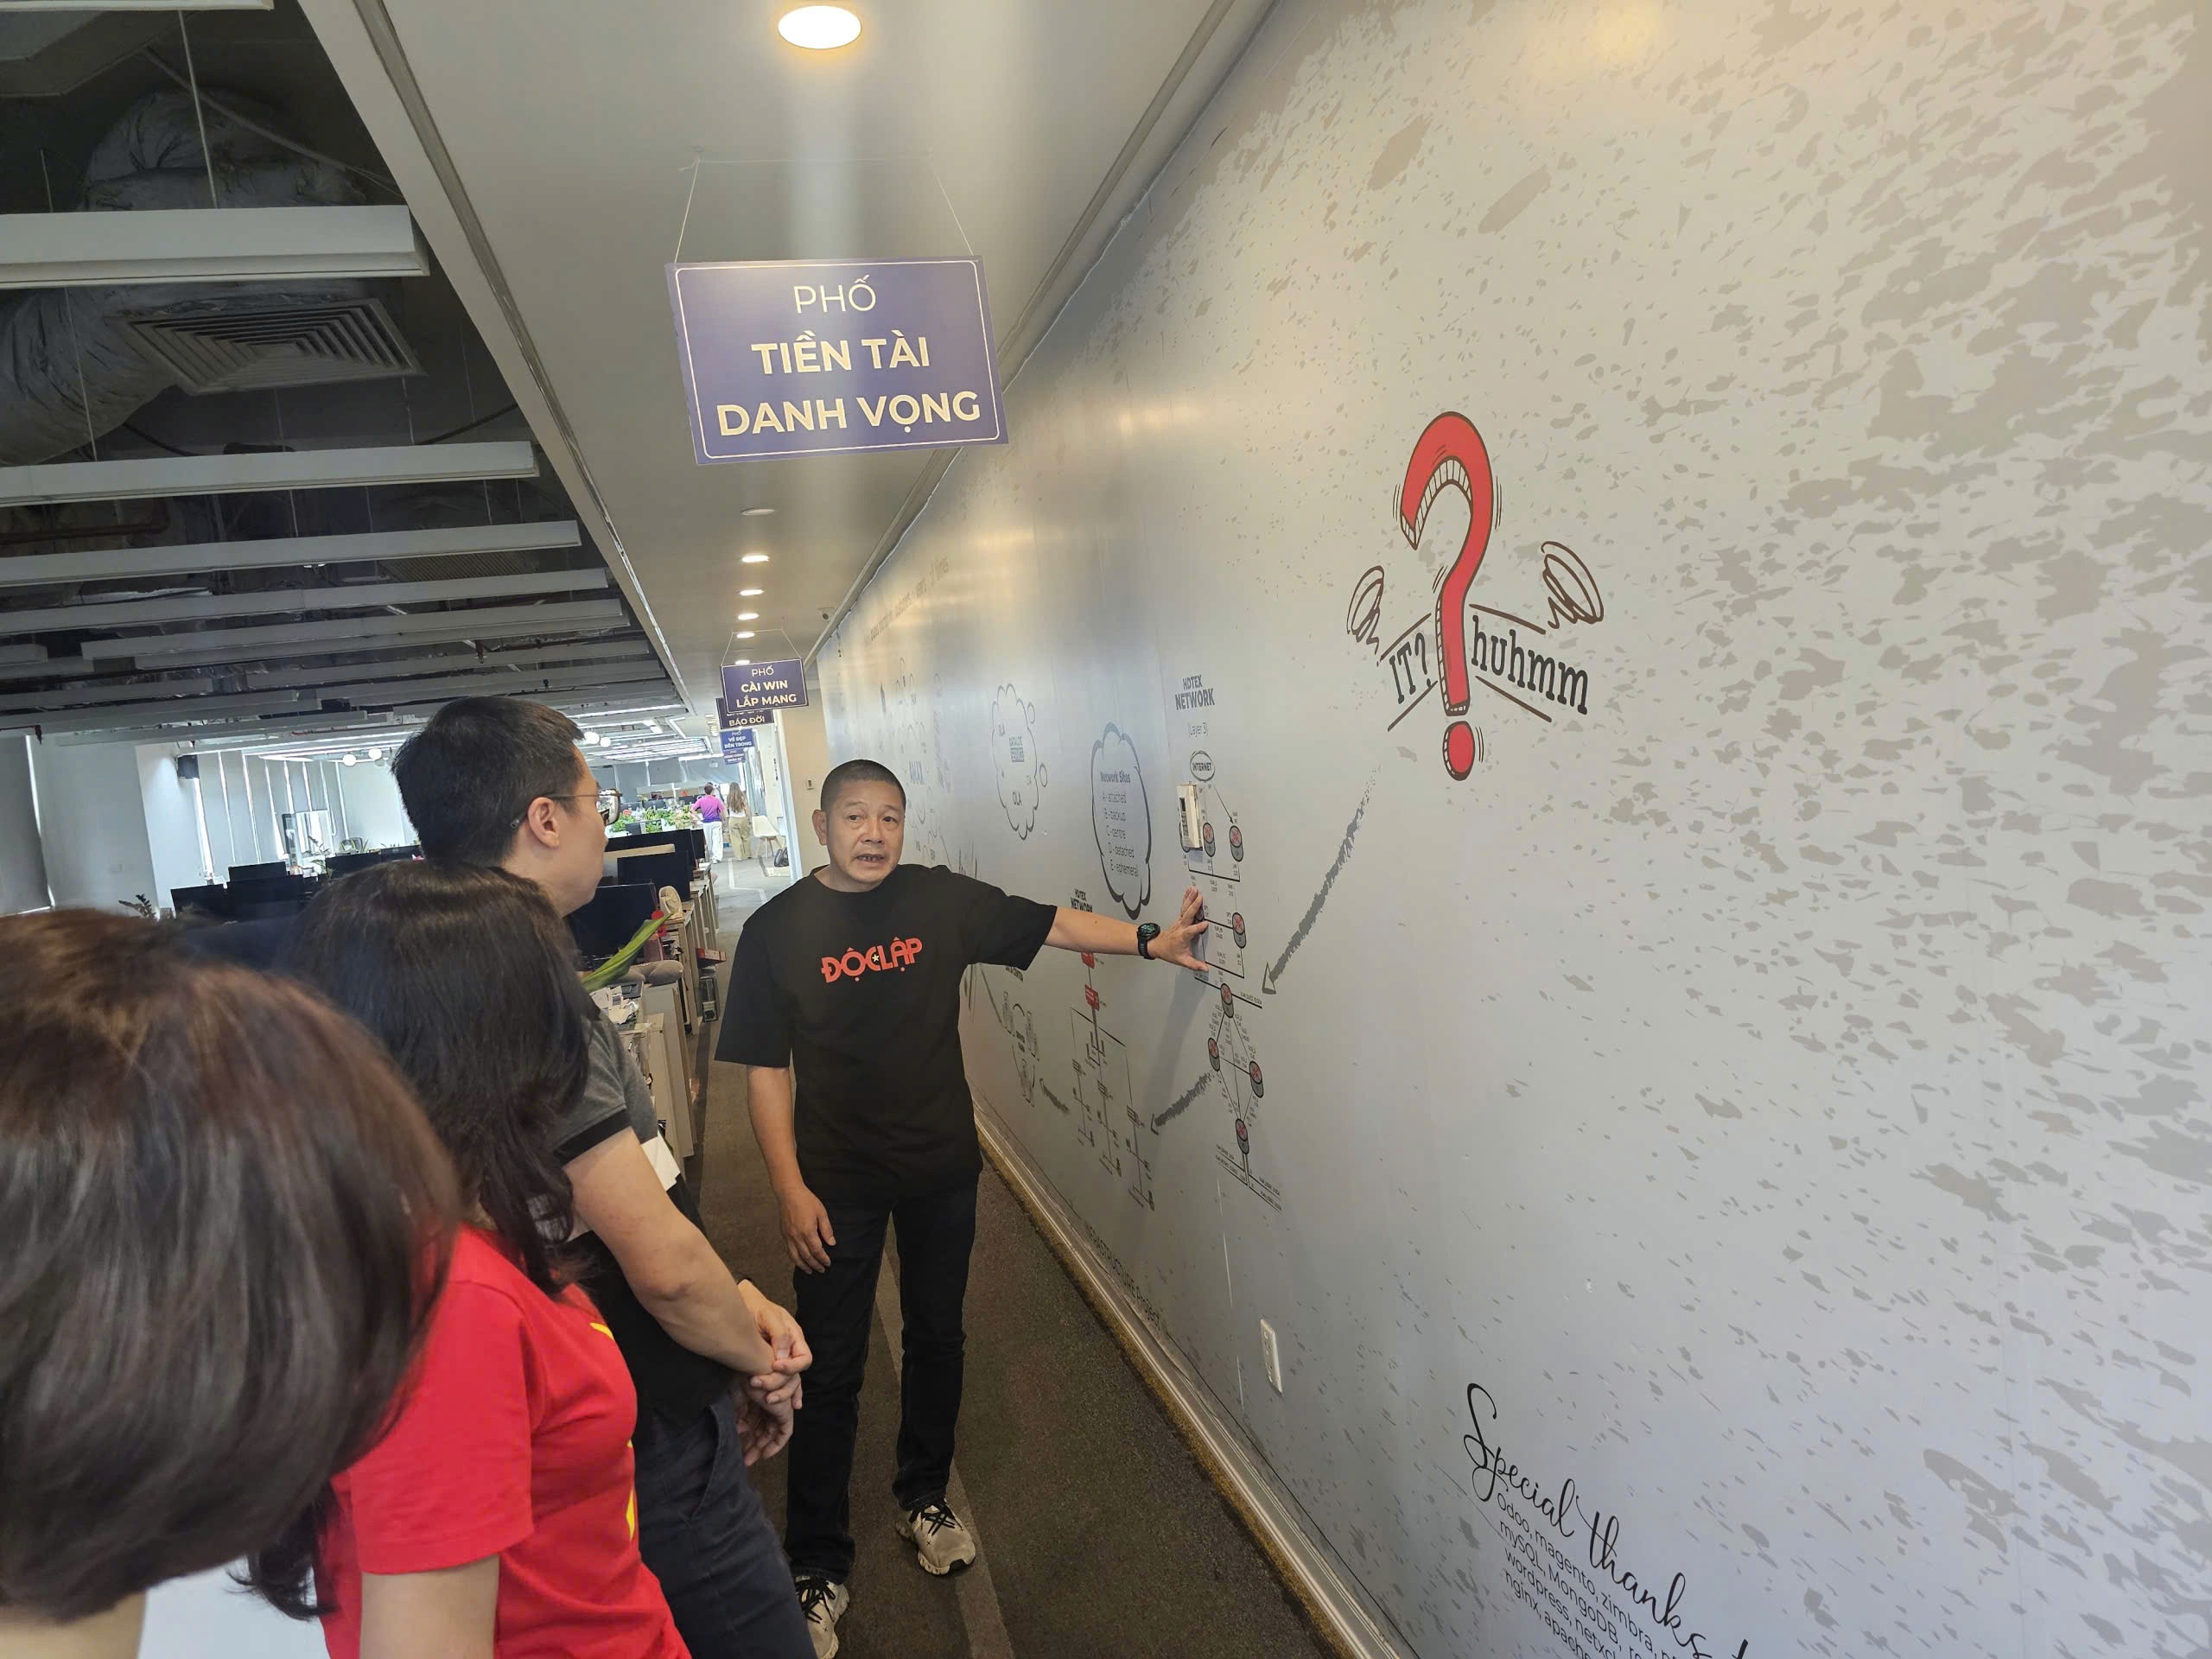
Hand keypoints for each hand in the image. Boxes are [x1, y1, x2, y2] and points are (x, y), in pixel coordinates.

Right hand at [735, 1384, 794, 1465]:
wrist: (752, 1369)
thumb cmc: (743, 1379)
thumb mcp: (737, 1400)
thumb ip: (739, 1414)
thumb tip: (740, 1430)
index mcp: (757, 1399)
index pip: (754, 1422)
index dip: (747, 1436)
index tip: (739, 1449)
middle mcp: (769, 1403)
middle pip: (763, 1429)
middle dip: (753, 1446)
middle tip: (744, 1460)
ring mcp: (778, 1407)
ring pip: (772, 1433)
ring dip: (762, 1448)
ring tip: (749, 1460)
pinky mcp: (785, 1411)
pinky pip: (785, 1432)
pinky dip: (776, 1444)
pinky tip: (765, 1454)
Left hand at [736, 1280, 810, 1403]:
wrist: (743, 1306)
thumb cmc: (756, 1307)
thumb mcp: (768, 1315)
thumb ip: (779, 1334)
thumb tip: (782, 1357)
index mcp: (795, 1338)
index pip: (803, 1360)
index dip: (791, 1367)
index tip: (774, 1366)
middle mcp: (791, 1352)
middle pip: (795, 1376)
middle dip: (778, 1383)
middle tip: (757, 1383)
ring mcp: (783, 1360)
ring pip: (790, 1384)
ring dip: (780, 1394)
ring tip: (766, 1401)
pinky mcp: (771, 1367)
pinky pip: (784, 1384)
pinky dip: (788, 1396)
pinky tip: (791, 1407)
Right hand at [779, 1183, 835, 1272]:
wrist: (789, 1193)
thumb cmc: (807, 1201)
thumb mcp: (821, 1213)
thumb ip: (826, 1229)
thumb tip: (831, 1243)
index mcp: (808, 1231)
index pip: (817, 1250)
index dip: (823, 1258)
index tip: (828, 1263)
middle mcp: (797, 1237)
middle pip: (806, 1256)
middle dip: (815, 1265)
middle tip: (822, 1270)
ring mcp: (789, 1236)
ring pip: (795, 1256)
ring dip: (803, 1266)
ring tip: (810, 1271)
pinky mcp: (784, 1234)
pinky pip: (789, 1250)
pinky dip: (794, 1259)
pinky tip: (798, 1261)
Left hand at [1153, 885, 1209, 971]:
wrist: (1157, 946)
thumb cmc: (1169, 952)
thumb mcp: (1182, 960)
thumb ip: (1194, 964)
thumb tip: (1205, 968)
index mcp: (1182, 937)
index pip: (1191, 931)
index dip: (1197, 928)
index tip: (1205, 923)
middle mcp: (1181, 927)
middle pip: (1187, 915)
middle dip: (1193, 906)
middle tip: (1200, 897)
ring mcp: (1179, 921)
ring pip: (1185, 908)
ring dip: (1190, 899)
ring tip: (1195, 890)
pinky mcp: (1179, 918)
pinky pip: (1183, 907)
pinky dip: (1186, 898)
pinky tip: (1190, 891)